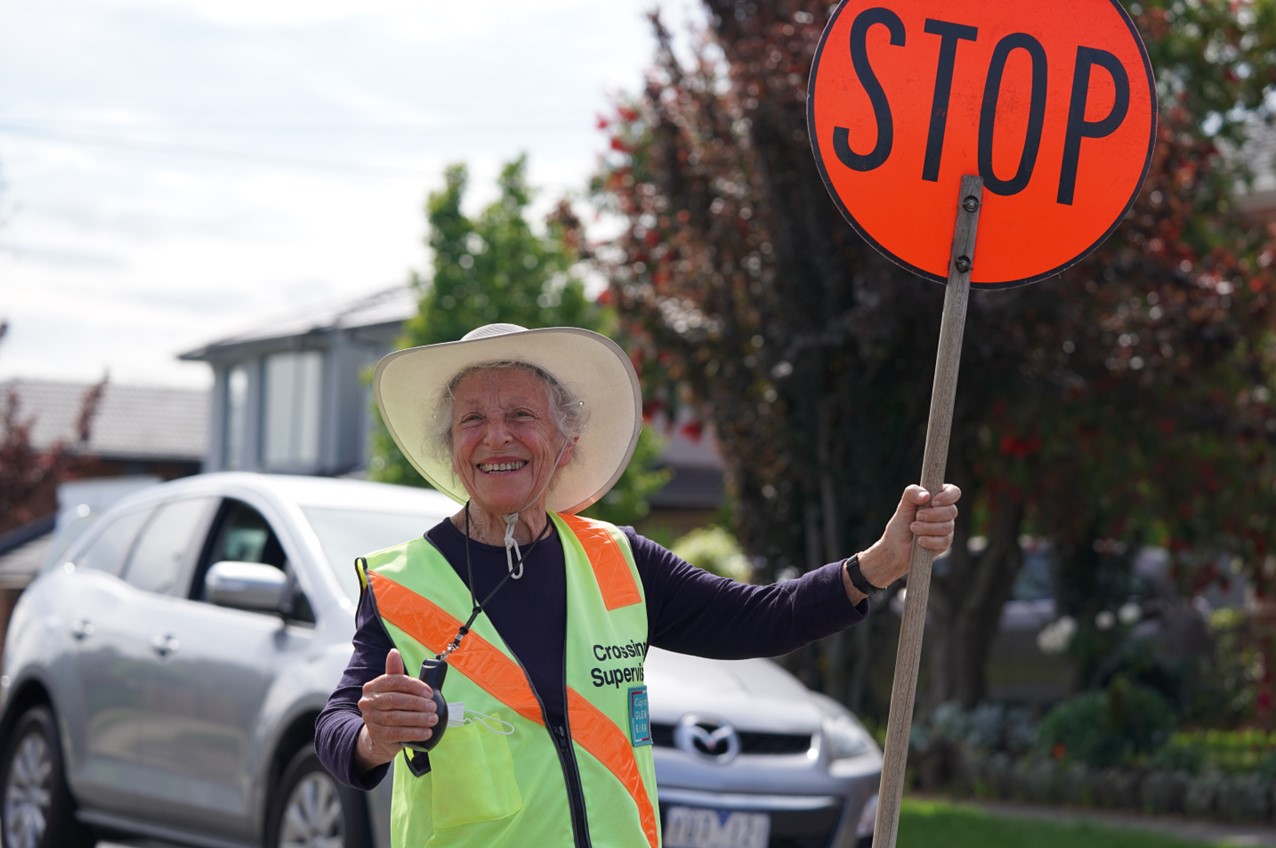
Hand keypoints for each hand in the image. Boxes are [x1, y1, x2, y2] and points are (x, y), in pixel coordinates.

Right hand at [355, 649, 439, 770]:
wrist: (379, 734)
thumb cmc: (390, 706)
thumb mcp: (392, 688)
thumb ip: (395, 672)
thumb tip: (393, 652)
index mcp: (372, 687)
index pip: (394, 681)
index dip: (414, 686)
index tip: (430, 692)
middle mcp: (368, 702)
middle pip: (395, 700)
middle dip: (417, 703)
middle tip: (433, 707)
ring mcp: (371, 720)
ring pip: (396, 718)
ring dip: (418, 719)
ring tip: (433, 719)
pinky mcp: (377, 736)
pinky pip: (397, 734)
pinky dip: (414, 733)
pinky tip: (426, 732)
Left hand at [853, 483, 960, 595]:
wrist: (896, 547)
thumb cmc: (901, 524)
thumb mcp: (903, 506)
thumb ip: (912, 493)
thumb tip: (926, 495)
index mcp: (938, 499)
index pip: (954, 492)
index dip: (947, 496)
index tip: (932, 502)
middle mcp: (945, 513)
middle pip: (952, 511)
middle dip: (933, 514)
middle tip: (917, 517)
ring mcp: (947, 529)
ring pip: (947, 526)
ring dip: (928, 527)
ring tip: (913, 528)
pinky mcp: (945, 543)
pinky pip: (944, 541)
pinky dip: (930, 540)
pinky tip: (920, 540)